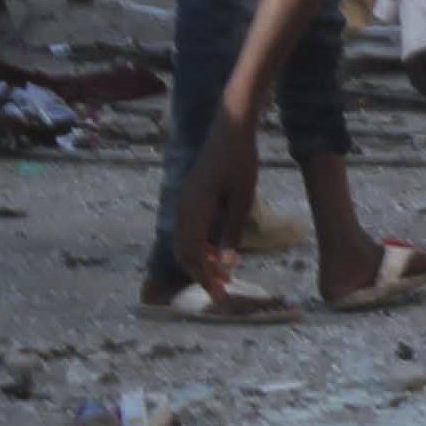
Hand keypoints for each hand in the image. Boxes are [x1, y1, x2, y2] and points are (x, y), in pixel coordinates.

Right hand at [174, 109, 264, 291]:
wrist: (230, 129)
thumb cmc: (240, 161)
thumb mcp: (242, 199)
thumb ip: (232, 231)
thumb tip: (226, 264)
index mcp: (195, 209)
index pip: (192, 254)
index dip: (205, 278)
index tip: (220, 296)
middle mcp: (183, 208)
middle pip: (183, 253)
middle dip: (200, 275)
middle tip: (223, 291)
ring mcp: (183, 202)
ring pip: (183, 243)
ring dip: (199, 261)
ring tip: (222, 275)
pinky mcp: (189, 198)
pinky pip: (187, 230)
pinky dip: (198, 247)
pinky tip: (216, 253)